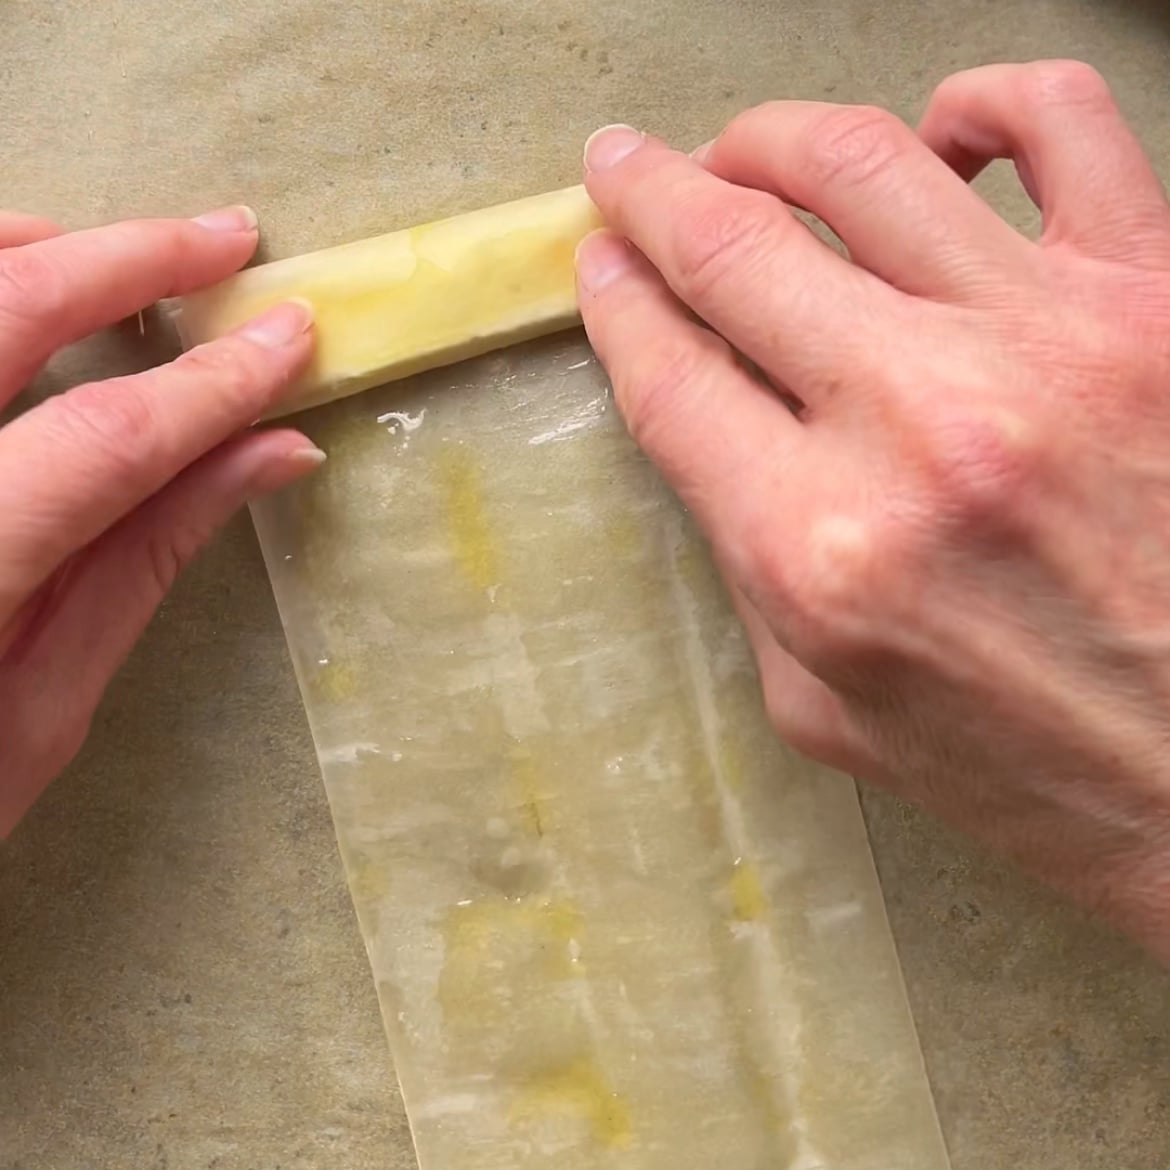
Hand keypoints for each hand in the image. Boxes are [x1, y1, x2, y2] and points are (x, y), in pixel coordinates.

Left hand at [0, 205, 319, 835]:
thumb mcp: (46, 704)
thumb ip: (148, 558)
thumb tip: (268, 454)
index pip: (105, 438)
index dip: (213, 383)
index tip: (289, 340)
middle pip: (7, 311)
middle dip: (133, 261)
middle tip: (227, 239)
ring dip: (33, 250)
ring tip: (122, 256)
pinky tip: (17, 284)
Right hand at [576, 60, 1169, 957]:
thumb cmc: (1026, 759)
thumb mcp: (821, 704)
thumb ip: (748, 561)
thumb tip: (715, 428)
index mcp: (819, 548)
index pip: (671, 378)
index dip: (616, 306)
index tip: (600, 266)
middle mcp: (920, 428)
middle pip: (733, 250)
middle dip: (650, 194)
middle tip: (623, 166)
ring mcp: (1047, 346)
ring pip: (862, 163)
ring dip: (770, 138)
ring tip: (745, 149)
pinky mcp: (1157, 301)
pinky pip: (1060, 124)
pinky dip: (983, 105)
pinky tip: (943, 139)